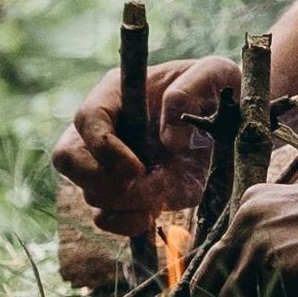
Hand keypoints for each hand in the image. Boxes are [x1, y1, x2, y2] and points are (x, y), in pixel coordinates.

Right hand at [51, 53, 239, 236]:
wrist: (228, 120)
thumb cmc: (215, 88)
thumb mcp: (214, 73)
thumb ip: (192, 89)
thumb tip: (169, 137)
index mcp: (116, 94)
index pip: (87, 119)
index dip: (103, 148)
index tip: (137, 169)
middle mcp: (103, 130)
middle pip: (68, 159)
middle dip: (101, 180)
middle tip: (141, 185)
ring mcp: (109, 164)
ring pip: (90, 192)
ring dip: (125, 202)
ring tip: (163, 193)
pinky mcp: (125, 193)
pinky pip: (105, 217)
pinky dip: (125, 223)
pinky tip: (151, 215)